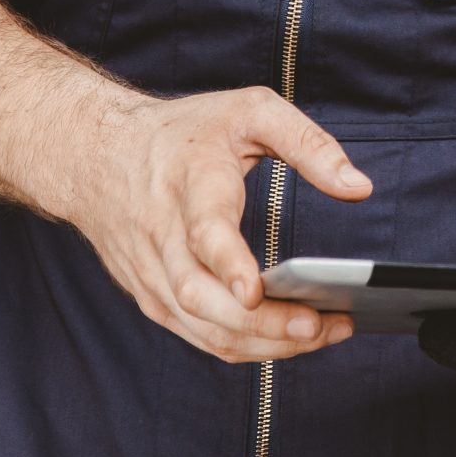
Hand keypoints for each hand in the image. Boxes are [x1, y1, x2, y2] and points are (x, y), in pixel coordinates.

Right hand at [63, 85, 371, 363]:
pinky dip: (243, 346)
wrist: (96, 153)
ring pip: (204, 328)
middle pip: (205, 299)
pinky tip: (285, 339)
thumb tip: (359, 186)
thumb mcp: (251, 110)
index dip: (229, 264)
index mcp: (190, 183)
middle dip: (264, 323)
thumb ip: (309, 144)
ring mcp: (153, 275)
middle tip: (321, 324)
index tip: (255, 290)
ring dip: (263, 342)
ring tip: (320, 334)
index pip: (204, 232)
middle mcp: (163, 236)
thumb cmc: (183, 133)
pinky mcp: (152, 297)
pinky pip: (198, 335)